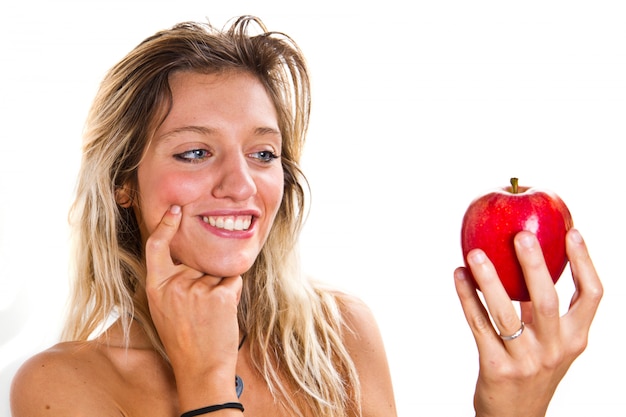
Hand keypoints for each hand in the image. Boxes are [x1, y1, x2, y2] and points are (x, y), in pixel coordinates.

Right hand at [145, 205, 242, 405]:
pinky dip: (233, 292)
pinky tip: (223, 313)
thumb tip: (191, 255)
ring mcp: (196, 289)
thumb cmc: (184, 338)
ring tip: (210, 314)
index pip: (156, 247)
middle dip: (205, 278)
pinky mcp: (220, 295)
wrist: (201, 369)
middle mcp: (174, 285)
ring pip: (217, 271)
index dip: (165, 225)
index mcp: (156, 287)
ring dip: (220, 287)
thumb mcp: (165, 308)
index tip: (175, 210)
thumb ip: (172, 282)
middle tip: (200, 310)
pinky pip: (233, 279)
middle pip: (198, 262)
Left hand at [454, 229, 602, 416]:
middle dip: (534, 265)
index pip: (591, 296)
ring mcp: (526, 360)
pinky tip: (458, 275)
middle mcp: (555, 349)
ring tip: (474, 252)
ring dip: (489, 280)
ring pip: (506, 313)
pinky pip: (479, 325)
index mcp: (575, 338)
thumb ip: (542, 308)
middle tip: (520, 236)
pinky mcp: (496, 367)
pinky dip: (467, 297)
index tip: (572, 231)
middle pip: (547, 300)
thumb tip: (527, 258)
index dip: (584, 262)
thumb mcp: (550, 343)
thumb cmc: (532, 368)